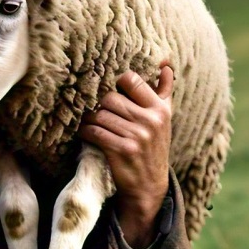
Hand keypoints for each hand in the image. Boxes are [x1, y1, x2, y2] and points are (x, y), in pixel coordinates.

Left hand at [78, 65, 172, 247]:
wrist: (149, 186)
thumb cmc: (152, 146)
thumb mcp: (163, 118)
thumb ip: (163, 90)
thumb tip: (166, 62)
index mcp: (160, 108)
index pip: (131, 79)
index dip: (115, 82)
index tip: (107, 89)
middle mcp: (151, 120)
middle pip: (110, 97)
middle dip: (97, 103)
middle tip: (89, 106)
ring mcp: (137, 136)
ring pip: (99, 114)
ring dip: (87, 117)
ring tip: (85, 119)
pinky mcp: (122, 150)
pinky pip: (94, 132)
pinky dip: (84, 131)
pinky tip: (83, 132)